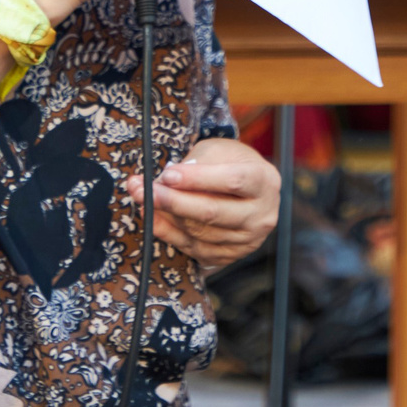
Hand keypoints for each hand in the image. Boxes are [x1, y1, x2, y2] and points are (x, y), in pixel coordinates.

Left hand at [126, 135, 279, 270]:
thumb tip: (167, 181)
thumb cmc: (230, 163)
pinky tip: (151, 217)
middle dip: (173, 201)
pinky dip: (167, 232)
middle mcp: (261, 216)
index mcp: (265, 182)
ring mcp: (247, 241)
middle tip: (143, 190)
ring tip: (141, 196)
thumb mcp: (220, 150)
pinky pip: (192, 248)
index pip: (232, 181)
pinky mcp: (228, 256)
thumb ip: (197, 162)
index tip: (168, 173)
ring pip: (199, 232)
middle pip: (213, 212)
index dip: (198, 179)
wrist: (246, 190)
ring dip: (164, 215)